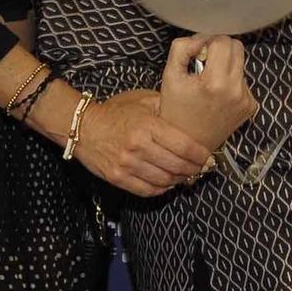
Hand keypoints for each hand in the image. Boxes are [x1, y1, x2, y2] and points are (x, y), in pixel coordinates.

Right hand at [73, 88, 210, 197]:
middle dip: (194, 169)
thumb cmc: (116, 112)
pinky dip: (162, 188)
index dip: (201, 155)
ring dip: (180, 180)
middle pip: (177, 166)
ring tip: (186, 174)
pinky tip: (167, 181)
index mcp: (147, 126)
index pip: (184, 146)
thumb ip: (167, 106)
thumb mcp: (143, 100)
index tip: (209, 157)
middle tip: (201, 167)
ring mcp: (126, 164)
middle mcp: (137, 147)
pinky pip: (147, 190)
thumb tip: (192, 115)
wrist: (82, 127)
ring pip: (165, 180)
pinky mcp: (118, 177)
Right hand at [158, 34, 257, 153]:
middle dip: (220, 50)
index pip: (223, 42)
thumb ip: (183, 48)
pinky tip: (217, 96)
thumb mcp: (170, 75)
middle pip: (237, 48)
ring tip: (208, 84)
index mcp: (215, 82)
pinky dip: (231, 82)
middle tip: (203, 65)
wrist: (188, 144)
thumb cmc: (175, 110)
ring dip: (225, 66)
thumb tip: (202, 38)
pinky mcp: (251, 106)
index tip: (197, 54)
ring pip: (240, 63)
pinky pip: (243, 81)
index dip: (208, 42)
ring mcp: (246, 99)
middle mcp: (236, 91)